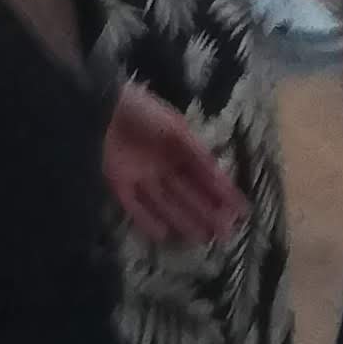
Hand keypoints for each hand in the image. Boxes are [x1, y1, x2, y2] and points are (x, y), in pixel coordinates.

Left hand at [102, 81, 241, 246]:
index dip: (224, 194)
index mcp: (179, 148)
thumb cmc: (142, 111)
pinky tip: (163, 235)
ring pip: (165, 203)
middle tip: (225, 235)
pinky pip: (134, 206)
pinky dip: (147, 220)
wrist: (99, 105)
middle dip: (208, 213)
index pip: (206, 176)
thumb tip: (221, 180)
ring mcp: (140, 175)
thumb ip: (197, 155)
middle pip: (188, 194)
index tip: (242, 214)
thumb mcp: (175, 129)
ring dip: (183, 220)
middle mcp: (162, 165)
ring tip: (201, 238)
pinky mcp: (117, 182)